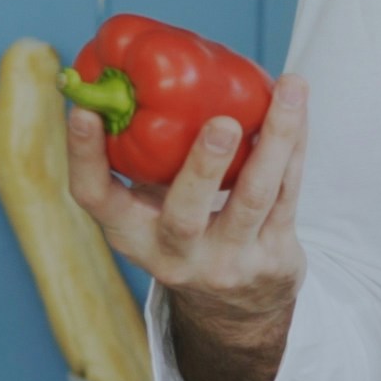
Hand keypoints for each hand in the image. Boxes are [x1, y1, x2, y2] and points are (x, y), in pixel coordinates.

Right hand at [66, 73, 308, 380]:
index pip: (94, 198)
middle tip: (222, 123)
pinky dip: (294, 145)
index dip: (84, 156)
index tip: (83, 110)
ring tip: (287, 91)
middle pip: (185, 215)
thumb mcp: (151, 209)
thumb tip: (126, 71)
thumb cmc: (185, 230)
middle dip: (203, 167)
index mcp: (131, 233)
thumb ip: (143, 157)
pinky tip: (297, 105)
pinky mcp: (273, 256)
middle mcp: (175, 254)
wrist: (238, 309)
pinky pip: (289, 194)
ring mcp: (228, 260)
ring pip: (254, 199)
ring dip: (274, 140)